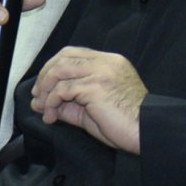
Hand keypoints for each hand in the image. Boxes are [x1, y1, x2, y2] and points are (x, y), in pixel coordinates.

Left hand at [28, 46, 145, 153]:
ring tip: (44, 110)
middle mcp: (105, 62)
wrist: (147, 132)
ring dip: (46, 92)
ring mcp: (101, 72)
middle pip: (63, 58)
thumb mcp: (91, 110)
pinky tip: (52, 117)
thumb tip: (41, 104)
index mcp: (109, 62)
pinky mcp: (96, 87)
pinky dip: (52, 103)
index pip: (73, 53)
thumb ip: (68, 103)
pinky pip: (63, 90)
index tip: (42, 86)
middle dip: (45, 76)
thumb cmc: (124, 124)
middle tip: (37, 96)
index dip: (53, 67)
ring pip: (60, 72)